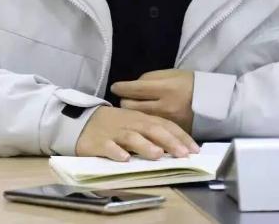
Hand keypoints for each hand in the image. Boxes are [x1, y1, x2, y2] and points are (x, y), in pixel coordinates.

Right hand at [74, 106, 198, 160]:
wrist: (83, 121)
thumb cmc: (115, 125)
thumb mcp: (136, 125)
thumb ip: (154, 134)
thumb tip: (178, 147)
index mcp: (142, 120)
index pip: (165, 125)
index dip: (180, 137)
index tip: (195, 150)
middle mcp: (131, 124)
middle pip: (152, 130)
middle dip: (168, 141)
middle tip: (182, 154)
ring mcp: (115, 133)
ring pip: (131, 138)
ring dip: (145, 146)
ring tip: (157, 155)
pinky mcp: (99, 142)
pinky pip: (108, 147)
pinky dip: (117, 153)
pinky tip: (124, 159)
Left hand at [111, 69, 195, 133]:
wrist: (214, 101)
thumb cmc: (190, 83)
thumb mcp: (170, 74)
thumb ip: (150, 79)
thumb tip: (133, 87)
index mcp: (165, 88)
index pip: (134, 89)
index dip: (121, 87)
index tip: (115, 87)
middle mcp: (164, 107)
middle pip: (130, 107)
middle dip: (124, 101)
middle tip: (126, 98)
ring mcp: (166, 122)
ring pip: (137, 120)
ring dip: (132, 115)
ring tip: (133, 110)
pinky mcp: (169, 132)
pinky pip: (149, 130)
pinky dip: (144, 125)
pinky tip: (143, 121)